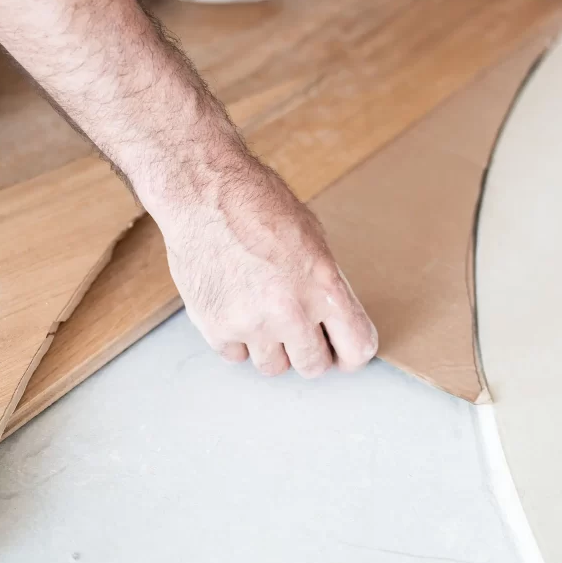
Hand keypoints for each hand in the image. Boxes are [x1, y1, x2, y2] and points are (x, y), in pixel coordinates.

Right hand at [157, 147, 377, 377]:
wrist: (204, 195)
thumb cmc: (258, 205)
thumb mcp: (313, 239)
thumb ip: (325, 284)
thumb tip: (333, 319)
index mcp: (324, 287)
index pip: (358, 348)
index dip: (351, 352)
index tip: (342, 350)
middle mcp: (291, 313)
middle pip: (314, 366)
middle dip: (310, 351)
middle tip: (298, 330)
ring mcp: (252, 324)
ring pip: (273, 367)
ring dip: (272, 348)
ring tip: (262, 312)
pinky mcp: (216, 328)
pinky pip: (236, 355)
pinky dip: (237, 339)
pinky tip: (235, 306)